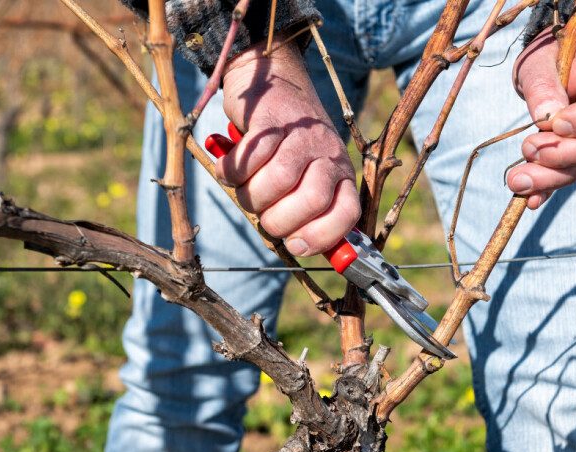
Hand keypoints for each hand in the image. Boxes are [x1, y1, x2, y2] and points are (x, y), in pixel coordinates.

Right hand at [218, 35, 359, 256]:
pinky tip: (228, 169)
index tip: (295, 244)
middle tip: (263, 214)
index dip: (321, 236)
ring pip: (278, 181)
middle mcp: (328, 153)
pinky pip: (250, 157)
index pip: (347, 213)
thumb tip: (300, 248)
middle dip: (278, 220)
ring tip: (243, 188)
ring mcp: (301, 134)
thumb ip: (309, 210)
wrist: (276, 80)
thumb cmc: (287, 144)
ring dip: (251, 195)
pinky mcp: (271, 118)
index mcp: (341, 173)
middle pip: (311, 200)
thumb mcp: (309, 174)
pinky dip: (232, 170)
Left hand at [511, 29, 575, 208]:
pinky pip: (566, 175)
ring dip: (550, 178)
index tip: (557, 124)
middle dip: (563, 155)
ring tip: (517, 181)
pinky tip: (529, 201)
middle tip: (528, 148)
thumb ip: (545, 86)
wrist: (549, 63)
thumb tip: (545, 119)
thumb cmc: (549, 54)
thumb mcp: (542, 61)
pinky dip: (547, 190)